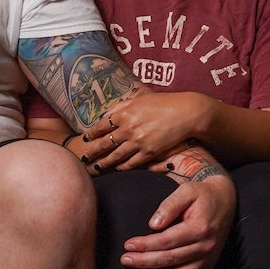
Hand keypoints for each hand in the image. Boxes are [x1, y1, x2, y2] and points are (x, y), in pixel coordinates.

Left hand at [70, 92, 213, 173]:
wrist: (186, 113)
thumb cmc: (163, 103)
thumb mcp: (139, 99)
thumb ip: (121, 106)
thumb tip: (106, 116)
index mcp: (124, 113)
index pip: (101, 126)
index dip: (92, 134)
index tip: (86, 139)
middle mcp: (128, 129)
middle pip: (104, 144)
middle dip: (92, 152)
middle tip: (83, 159)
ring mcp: (138, 142)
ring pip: (115, 156)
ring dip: (104, 163)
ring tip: (96, 167)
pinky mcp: (149, 152)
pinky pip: (131, 163)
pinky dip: (122, 167)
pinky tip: (117, 169)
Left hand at [120, 172, 235, 268]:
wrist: (226, 200)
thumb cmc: (202, 195)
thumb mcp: (187, 190)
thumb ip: (169, 205)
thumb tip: (153, 225)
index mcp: (199, 228)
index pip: (167, 241)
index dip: (146, 244)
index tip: (128, 244)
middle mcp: (205, 246)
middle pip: (170, 259)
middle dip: (145, 262)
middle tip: (125, 261)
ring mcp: (208, 258)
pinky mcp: (209, 265)